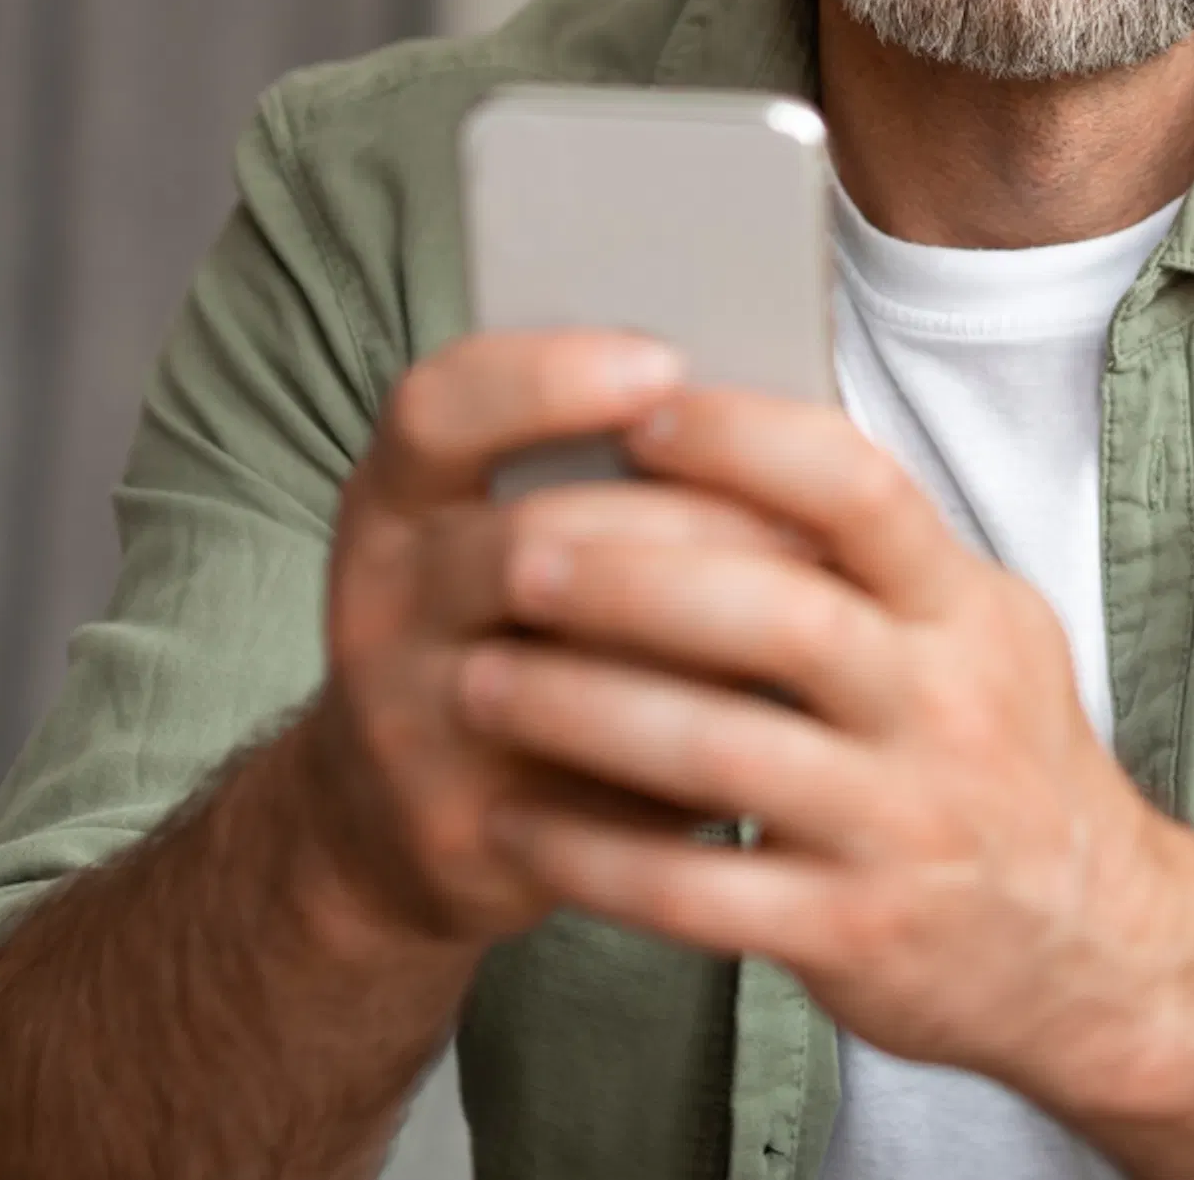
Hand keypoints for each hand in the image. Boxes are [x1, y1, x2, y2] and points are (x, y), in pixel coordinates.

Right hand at [299, 333, 817, 953]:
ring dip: (702, 636)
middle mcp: (379, 604)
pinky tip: (765, 719)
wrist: (395, 827)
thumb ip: (602, 479)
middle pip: (532, 539)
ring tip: (813, 615)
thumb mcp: (496, 536)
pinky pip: (590, 780)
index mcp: (392, 503)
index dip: (546, 378)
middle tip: (808, 523)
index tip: (665, 364)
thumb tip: (770, 419)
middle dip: (687, 524)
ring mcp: (407, 724)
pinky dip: (687, 740)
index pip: (436, 409)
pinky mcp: (461, 829)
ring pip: (566, 665)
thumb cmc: (502, 638)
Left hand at [446, 386, 1193, 1108]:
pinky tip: (514, 821)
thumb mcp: (980, 635)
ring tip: (474, 680)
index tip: (638, 413)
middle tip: (512, 553)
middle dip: (632, 577)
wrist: (1096, 951)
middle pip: (780, 615)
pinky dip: (594, 855)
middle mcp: (945, 707)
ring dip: (582, 712)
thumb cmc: (1000, 763)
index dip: (746, 443)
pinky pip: (700, 893)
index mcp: (967, 610)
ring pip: (724, 753)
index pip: (863, 491)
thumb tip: (717, 444)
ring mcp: (903, 827)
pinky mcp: (856, 935)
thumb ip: (874, 560)